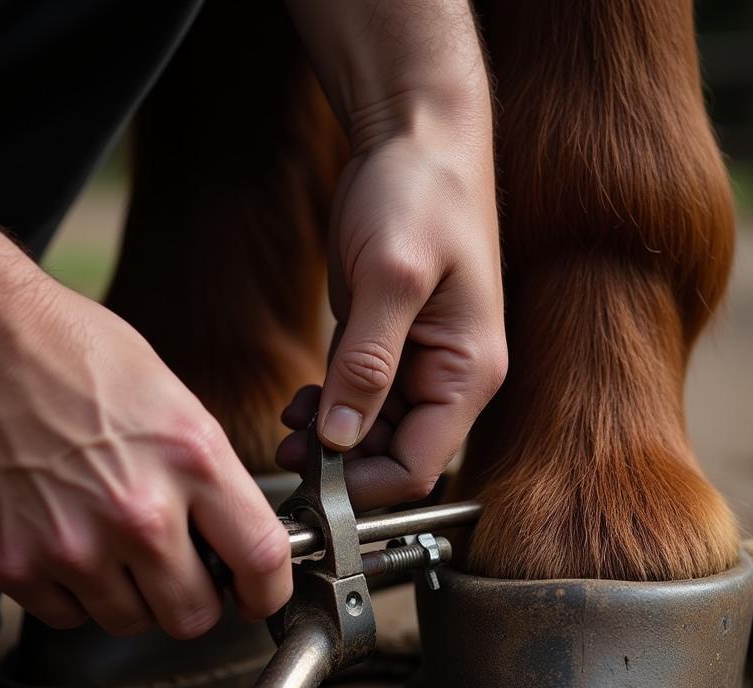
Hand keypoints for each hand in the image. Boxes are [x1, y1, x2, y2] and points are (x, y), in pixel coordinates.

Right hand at [0, 278, 291, 636]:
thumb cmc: (81, 360)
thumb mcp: (178, 404)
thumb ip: (212, 481)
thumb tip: (233, 543)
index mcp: (191, 460)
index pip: (261, 558)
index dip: (267, 591)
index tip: (258, 596)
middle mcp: (137, 512)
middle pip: (194, 615)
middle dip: (195, 601)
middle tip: (180, 573)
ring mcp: (74, 545)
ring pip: (131, 623)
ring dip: (132, 598)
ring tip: (112, 543)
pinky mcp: (16, 565)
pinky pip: (69, 617)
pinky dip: (74, 594)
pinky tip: (67, 543)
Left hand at [276, 122, 506, 508]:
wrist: (415, 137)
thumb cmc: (420, 193)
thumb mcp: (391, 276)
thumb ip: (367, 364)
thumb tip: (340, 438)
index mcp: (467, 372)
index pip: (421, 466)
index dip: (365, 485)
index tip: (312, 483)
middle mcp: (448, 378)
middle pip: (394, 457)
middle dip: (340, 465)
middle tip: (285, 454)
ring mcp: (417, 365)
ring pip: (371, 435)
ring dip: (327, 441)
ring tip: (287, 425)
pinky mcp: (387, 347)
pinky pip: (356, 401)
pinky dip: (326, 412)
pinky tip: (300, 401)